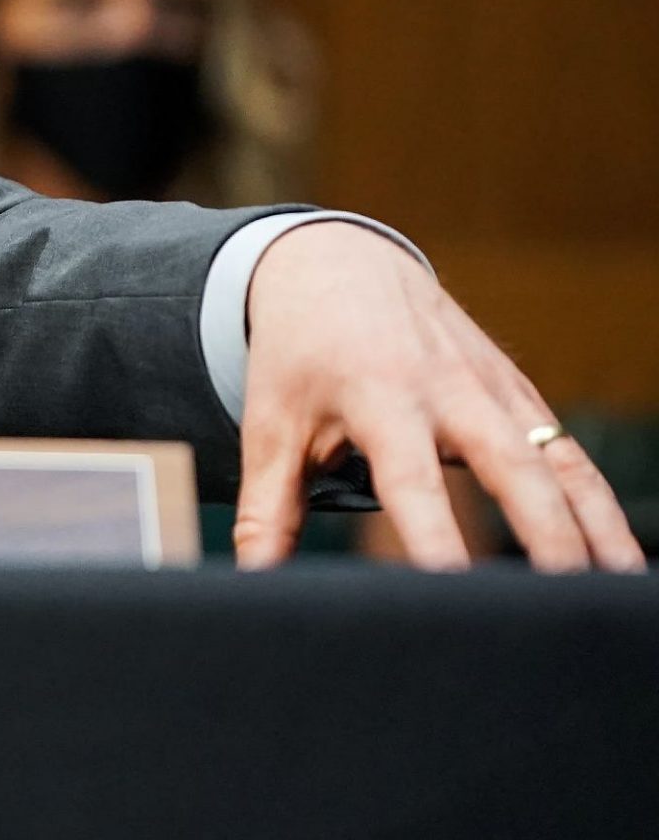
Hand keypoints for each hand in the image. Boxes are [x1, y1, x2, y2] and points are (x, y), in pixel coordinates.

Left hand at [233, 221, 643, 571]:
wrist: (337, 266)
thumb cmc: (297, 357)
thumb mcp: (271, 422)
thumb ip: (268, 509)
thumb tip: (251, 584)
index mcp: (377, 394)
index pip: (411, 479)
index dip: (435, 535)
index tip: (455, 591)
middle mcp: (446, 388)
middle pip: (509, 464)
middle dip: (544, 533)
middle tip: (563, 604)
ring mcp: (492, 387)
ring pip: (557, 460)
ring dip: (594, 526)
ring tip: (618, 594)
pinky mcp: (518, 392)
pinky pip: (569, 452)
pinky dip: (599, 504)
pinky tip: (620, 559)